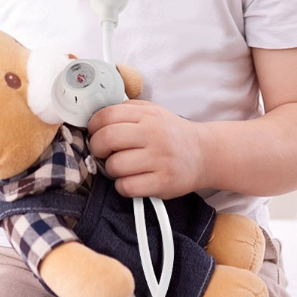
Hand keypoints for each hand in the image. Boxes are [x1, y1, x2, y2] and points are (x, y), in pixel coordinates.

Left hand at [87, 100, 206, 199]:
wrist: (203, 153)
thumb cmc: (170, 133)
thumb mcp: (151, 111)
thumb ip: (126, 110)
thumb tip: (97, 117)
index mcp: (147, 115)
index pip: (107, 115)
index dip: (93, 125)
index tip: (94, 132)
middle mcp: (153, 135)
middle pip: (107, 139)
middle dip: (97, 147)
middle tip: (101, 151)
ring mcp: (159, 159)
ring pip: (115, 165)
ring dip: (110, 169)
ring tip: (120, 166)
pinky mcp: (163, 183)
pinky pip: (127, 187)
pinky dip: (122, 186)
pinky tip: (130, 180)